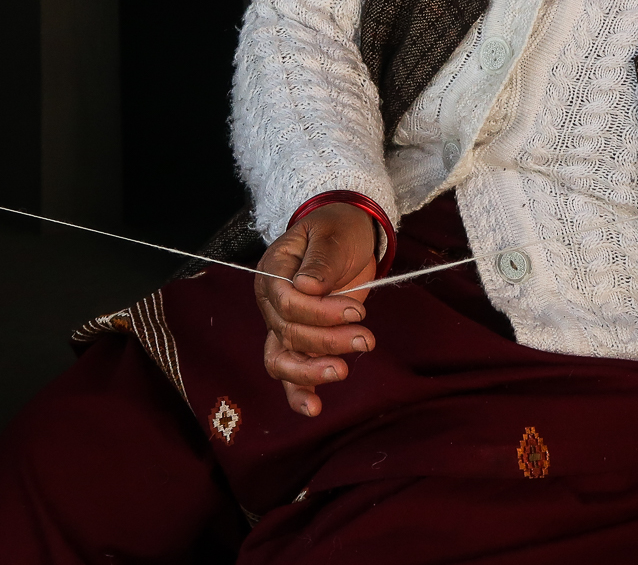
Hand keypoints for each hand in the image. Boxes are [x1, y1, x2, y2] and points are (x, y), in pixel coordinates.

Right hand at [254, 202, 378, 416]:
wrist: (346, 235)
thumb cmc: (339, 229)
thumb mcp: (334, 234)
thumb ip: (321, 260)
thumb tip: (307, 286)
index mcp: (273, 271)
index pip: (287, 303)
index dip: (319, 312)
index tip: (356, 310)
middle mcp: (272, 303)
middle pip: (290, 333)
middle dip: (329, 340)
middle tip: (366, 337)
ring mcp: (283, 325)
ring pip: (283, 360)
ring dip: (314, 370)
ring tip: (344, 369)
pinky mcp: (301, 341)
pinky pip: (291, 372)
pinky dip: (299, 392)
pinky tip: (314, 408)